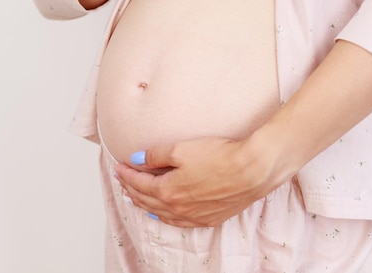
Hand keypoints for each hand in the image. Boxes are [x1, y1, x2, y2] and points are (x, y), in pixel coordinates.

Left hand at [114, 135, 293, 227]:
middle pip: (147, 200)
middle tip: (122, 180)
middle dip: (131, 189)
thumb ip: (156, 155)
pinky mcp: (210, 218)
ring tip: (135, 198)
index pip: (140, 183)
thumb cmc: (220, 156)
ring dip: (145, 205)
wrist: (252, 170)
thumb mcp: (181, 149)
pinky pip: (180, 222)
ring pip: (161, 214)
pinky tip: (163, 214)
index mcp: (168, 190)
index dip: (127, 174)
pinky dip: (166, 217)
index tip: (119, 166)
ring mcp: (194, 215)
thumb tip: (136, 159)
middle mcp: (178, 207)